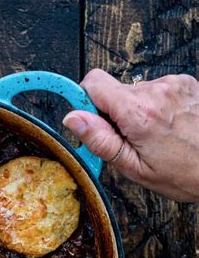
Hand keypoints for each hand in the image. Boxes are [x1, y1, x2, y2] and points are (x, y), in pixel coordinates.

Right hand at [62, 69, 198, 201]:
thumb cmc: (185, 174)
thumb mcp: (134, 167)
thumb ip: (100, 140)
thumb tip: (73, 119)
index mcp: (139, 112)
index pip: (93, 83)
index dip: (85, 101)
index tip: (88, 119)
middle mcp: (156, 91)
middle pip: (113, 90)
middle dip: (113, 114)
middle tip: (128, 141)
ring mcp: (173, 84)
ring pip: (134, 92)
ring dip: (135, 111)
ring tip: (152, 136)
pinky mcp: (184, 83)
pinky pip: (154, 90)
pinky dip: (154, 107)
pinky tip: (165, 127)